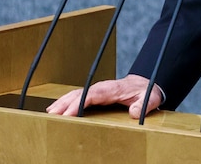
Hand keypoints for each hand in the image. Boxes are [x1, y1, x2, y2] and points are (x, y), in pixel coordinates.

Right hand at [45, 74, 162, 118]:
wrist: (146, 84)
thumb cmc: (146, 92)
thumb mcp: (150, 99)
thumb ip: (143, 105)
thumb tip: (132, 112)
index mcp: (113, 89)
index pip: (93, 94)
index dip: (80, 103)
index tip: (68, 113)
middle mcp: (103, 87)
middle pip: (80, 93)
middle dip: (65, 103)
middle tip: (52, 115)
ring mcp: (98, 89)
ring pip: (76, 93)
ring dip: (62, 102)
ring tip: (49, 113)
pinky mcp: (95, 93)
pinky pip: (78, 96)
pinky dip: (66, 101)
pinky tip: (56, 108)